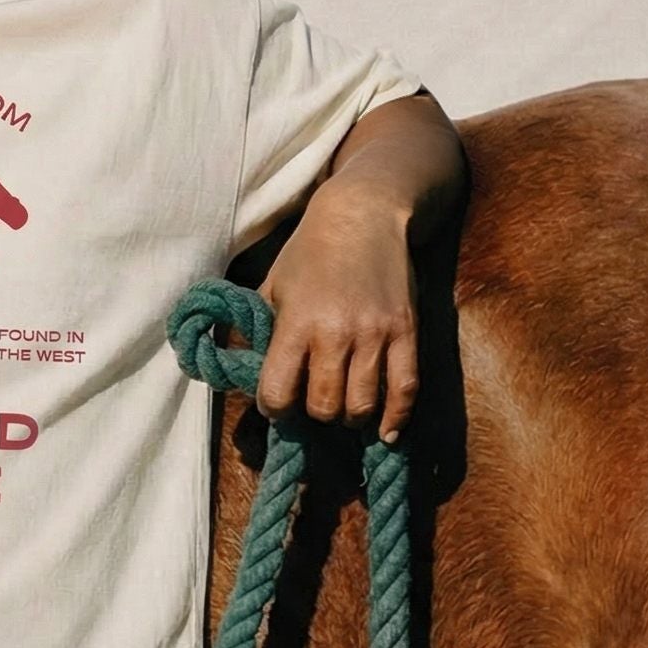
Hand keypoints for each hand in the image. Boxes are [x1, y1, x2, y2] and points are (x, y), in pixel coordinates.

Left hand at [251, 182, 419, 445]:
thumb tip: (240, 370)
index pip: (279, 393)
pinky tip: (385, 431)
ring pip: (362, 406)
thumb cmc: (309, 252)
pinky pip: (405, 389)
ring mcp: (375, 334)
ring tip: (343, 408)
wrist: (363, 215)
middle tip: (312, 402)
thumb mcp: (271, 286)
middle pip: (323, 407)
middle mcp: (336, 333)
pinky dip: (396, 418)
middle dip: (313, 414)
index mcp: (297, 323)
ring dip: (349, 417)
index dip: (274, 408)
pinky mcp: (407, 332)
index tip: (277, 404)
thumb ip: (259, 330)